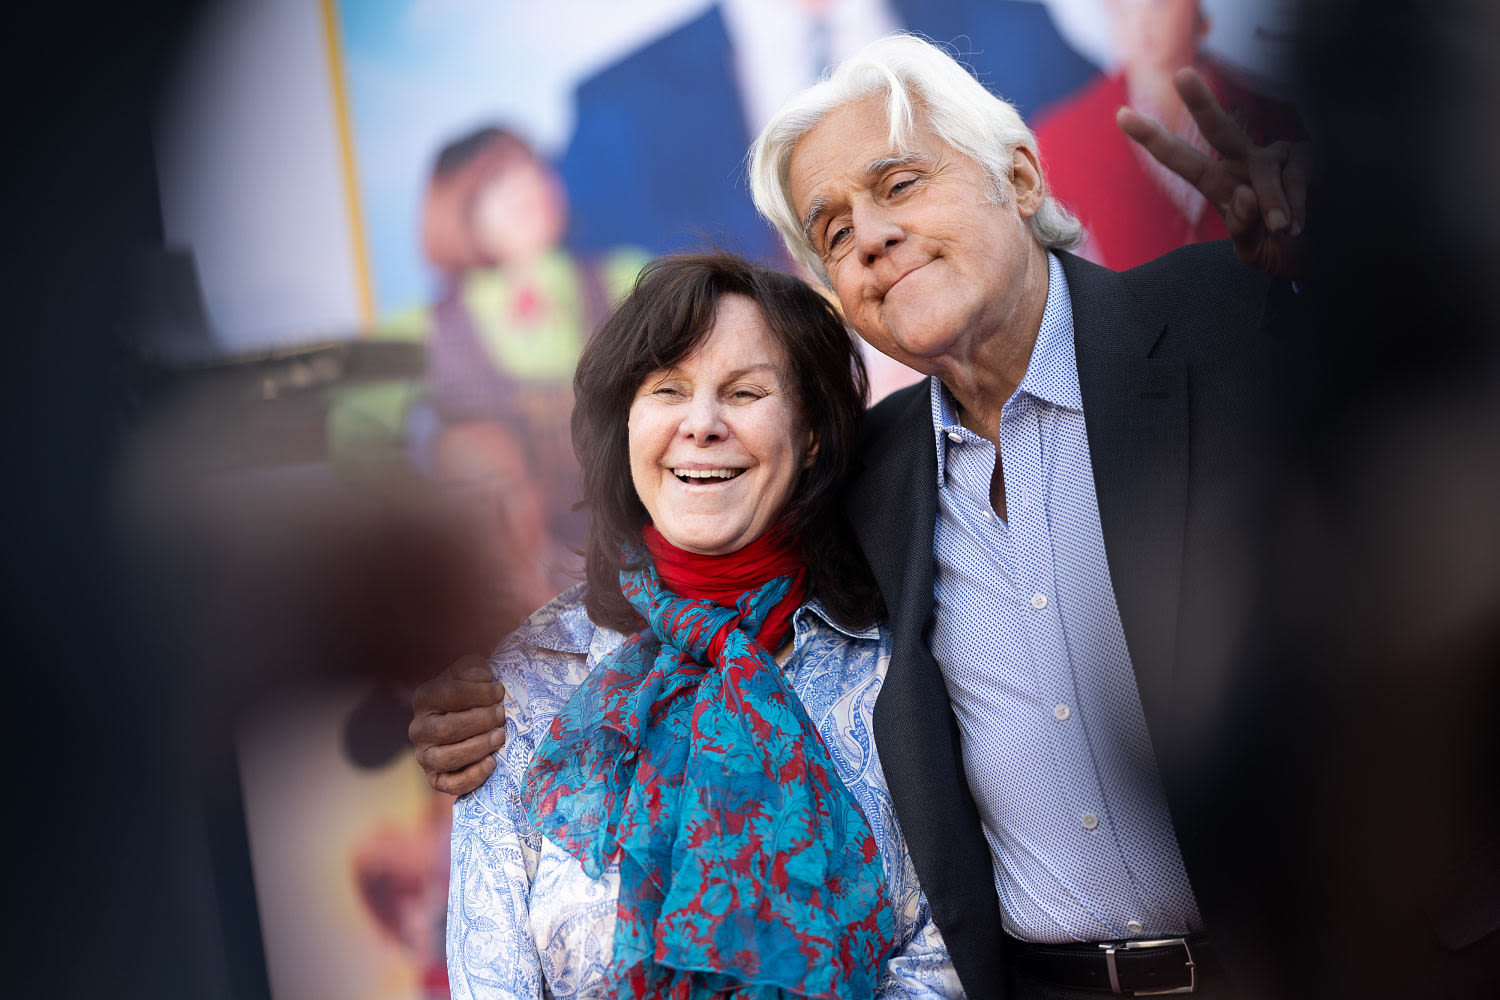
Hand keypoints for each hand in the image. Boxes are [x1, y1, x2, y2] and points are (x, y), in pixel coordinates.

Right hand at [408, 653, 507, 794]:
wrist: (467, 717)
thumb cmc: (471, 692)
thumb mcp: (470, 672)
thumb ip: (473, 667)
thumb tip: (482, 676)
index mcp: (424, 698)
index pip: (447, 694)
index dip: (477, 693)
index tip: (499, 692)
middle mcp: (418, 728)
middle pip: (446, 729)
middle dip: (480, 721)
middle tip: (501, 715)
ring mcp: (424, 755)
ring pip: (446, 758)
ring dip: (477, 748)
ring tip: (500, 737)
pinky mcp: (435, 778)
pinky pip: (449, 784)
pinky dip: (472, 777)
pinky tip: (492, 763)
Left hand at [1117, 67, 1311, 278]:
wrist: (1322, 254)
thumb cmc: (1283, 251)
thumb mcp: (1254, 251)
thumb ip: (1243, 229)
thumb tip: (1245, 196)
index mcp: (1220, 183)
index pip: (1183, 159)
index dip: (1154, 139)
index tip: (1121, 115)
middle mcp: (1244, 162)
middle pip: (1219, 128)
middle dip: (1201, 102)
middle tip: (1182, 75)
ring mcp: (1277, 156)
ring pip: (1264, 170)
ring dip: (1273, 204)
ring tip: (1283, 229)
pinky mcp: (1307, 158)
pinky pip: (1295, 179)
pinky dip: (1297, 207)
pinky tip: (1301, 223)